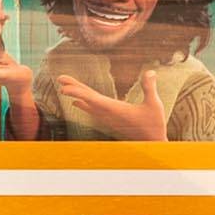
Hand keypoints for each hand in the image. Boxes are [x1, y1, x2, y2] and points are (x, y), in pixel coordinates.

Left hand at [54, 64, 171, 140]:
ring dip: (77, 94)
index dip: (78, 93)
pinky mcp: (111, 120)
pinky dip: (84, 104)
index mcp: (116, 110)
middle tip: (60, 78)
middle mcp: (109, 114)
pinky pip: (93, 111)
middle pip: (87, 99)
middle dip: (74, 88)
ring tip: (64, 87)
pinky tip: (77, 103)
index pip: (93, 99)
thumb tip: (150, 72)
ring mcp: (109, 118)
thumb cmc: (154, 125)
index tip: (64, 88)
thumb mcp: (154, 105)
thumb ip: (150, 88)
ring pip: (89, 104)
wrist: (153, 143)